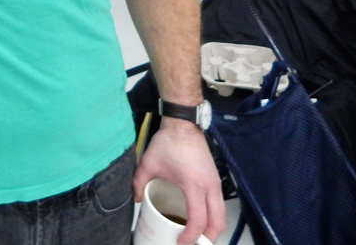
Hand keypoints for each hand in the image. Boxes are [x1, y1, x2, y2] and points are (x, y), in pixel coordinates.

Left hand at [133, 121, 225, 244]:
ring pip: (221, 215)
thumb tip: (135, 200)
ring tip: (196, 237)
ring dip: (212, 229)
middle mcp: (210, 187)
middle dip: (207, 239)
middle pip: (217, 222)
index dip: (190, 236)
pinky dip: (213, 217)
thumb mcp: (148, 163)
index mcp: (194, 185)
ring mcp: (216, 183)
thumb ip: (138, 183)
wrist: (183, 124)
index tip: (180, 243)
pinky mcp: (216, 179)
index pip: (198, 220)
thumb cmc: (168, 142)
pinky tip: (200, 221)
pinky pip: (219, 205)